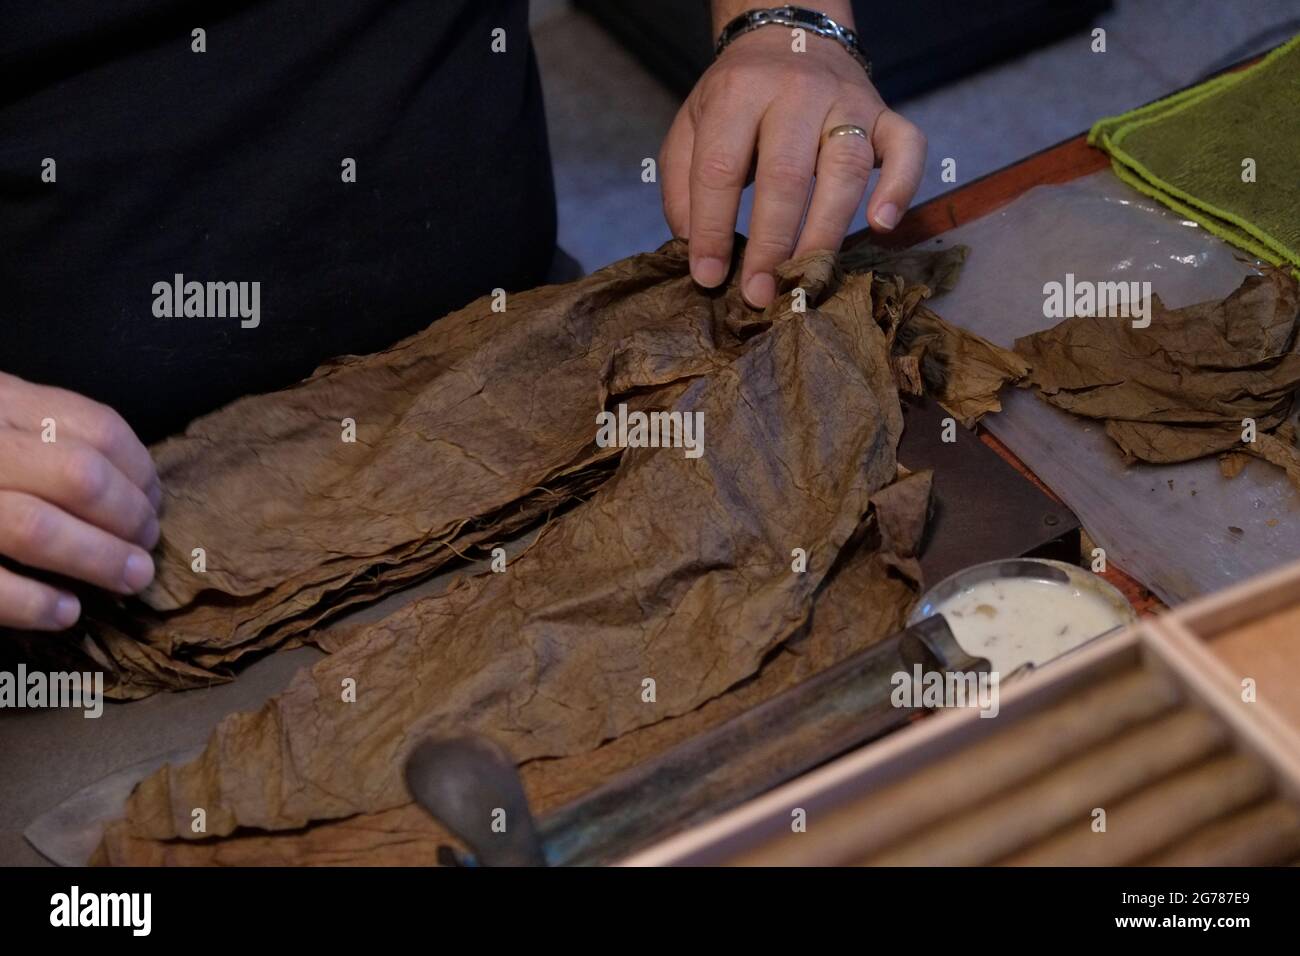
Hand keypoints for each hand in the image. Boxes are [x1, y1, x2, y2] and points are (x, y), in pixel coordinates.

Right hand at [0, 372, 159, 629]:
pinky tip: (66, 611)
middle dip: (128, 520)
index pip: (96, 428)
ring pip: (35, 528)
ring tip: (130, 579)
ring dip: (97, 561)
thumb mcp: (1, 421)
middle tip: (145, 549)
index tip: (154, 502)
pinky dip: (33, 601)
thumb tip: (139, 490)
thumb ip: (49, 438)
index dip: (140, 471)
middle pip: (78, 478)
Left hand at [660, 21, 926, 306]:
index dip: (712, 228)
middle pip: (786, 175)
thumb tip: (695, 250)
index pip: (721, 168)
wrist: (790, 37)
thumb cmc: (738, 98)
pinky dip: (900, 187)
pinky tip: (881, 226)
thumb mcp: (692, 126)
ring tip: (806, 278)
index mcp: (739, 93)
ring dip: (825, 232)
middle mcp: (796, 92)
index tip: (709, 277)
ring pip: (846, 169)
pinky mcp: (885, 115)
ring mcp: (847, 102)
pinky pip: (907, 148)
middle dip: (771, 244)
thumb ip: (683, 185)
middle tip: (758, 294)